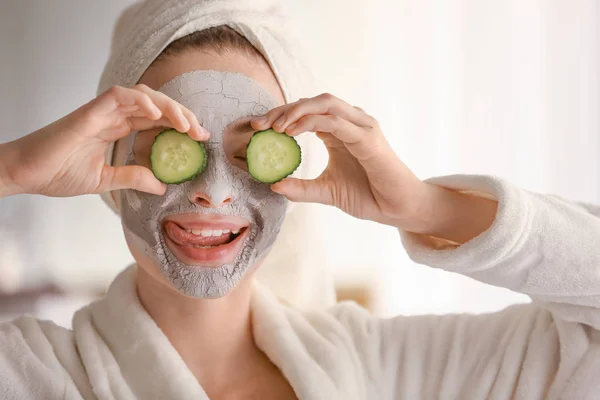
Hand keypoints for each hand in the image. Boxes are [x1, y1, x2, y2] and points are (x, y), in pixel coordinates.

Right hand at [0, 85, 206, 197]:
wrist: (25, 173)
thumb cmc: (57, 173)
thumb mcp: (105, 181)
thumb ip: (133, 178)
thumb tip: (162, 185)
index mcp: (116, 129)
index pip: (155, 120)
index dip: (179, 125)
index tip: (200, 138)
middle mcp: (112, 116)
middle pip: (155, 105)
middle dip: (182, 115)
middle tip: (200, 132)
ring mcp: (101, 112)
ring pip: (143, 95)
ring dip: (168, 106)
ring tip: (186, 124)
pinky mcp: (89, 111)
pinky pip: (119, 95)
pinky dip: (140, 101)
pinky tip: (157, 115)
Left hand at [251, 93, 429, 230]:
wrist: (396, 209)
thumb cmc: (367, 196)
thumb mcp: (326, 191)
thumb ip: (301, 188)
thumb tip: (274, 185)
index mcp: (339, 131)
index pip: (307, 113)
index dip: (281, 116)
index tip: (257, 128)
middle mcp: (350, 123)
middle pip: (312, 102)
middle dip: (283, 109)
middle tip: (259, 124)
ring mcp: (361, 127)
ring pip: (325, 103)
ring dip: (296, 111)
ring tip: (275, 126)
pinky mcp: (368, 137)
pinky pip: (336, 121)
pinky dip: (311, 121)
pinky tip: (292, 132)